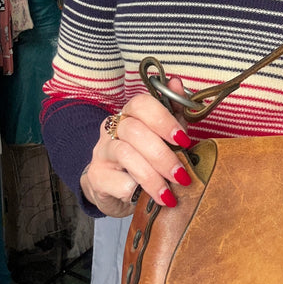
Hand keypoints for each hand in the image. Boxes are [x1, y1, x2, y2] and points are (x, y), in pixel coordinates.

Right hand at [81, 78, 191, 216]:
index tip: (184, 140)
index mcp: (131, 114)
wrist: (116, 189)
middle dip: (163, 156)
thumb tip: (177, 83)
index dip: (164, 120)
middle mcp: (112, 129)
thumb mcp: (165, 135)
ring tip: (169, 195)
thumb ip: (174, 112)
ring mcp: (101, 151)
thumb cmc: (146, 158)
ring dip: (152, 177)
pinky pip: (117, 181)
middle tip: (182, 176)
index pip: (141, 104)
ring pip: (126, 155)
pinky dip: (135, 191)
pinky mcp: (96, 176)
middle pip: (135, 132)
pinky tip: (146, 199)